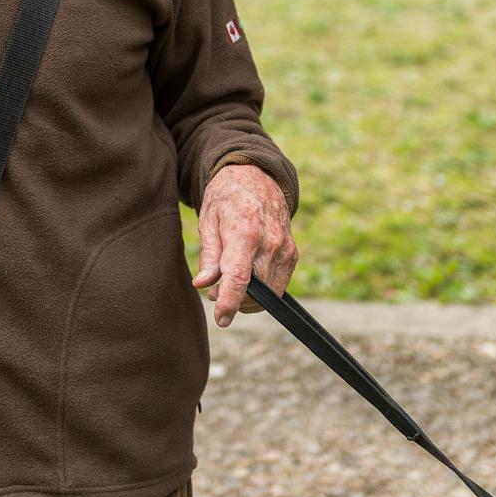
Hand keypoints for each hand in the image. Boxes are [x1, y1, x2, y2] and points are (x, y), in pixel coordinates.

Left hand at [192, 163, 298, 326]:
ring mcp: (285, 249)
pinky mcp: (293, 254)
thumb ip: (209, 254)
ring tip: (228, 285)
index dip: (230, 303)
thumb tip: (203, 284)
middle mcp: (270, 243)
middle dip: (235, 300)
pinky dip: (263, 289)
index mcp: (245, 232)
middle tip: (214, 292)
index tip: (221, 319)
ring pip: (270, 292)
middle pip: (256, 290)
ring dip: (249, 298)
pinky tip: (248, 279)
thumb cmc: (227, 197)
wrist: (256, 177)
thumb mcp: (208, 220)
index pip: (240, 278)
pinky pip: (279, 283)